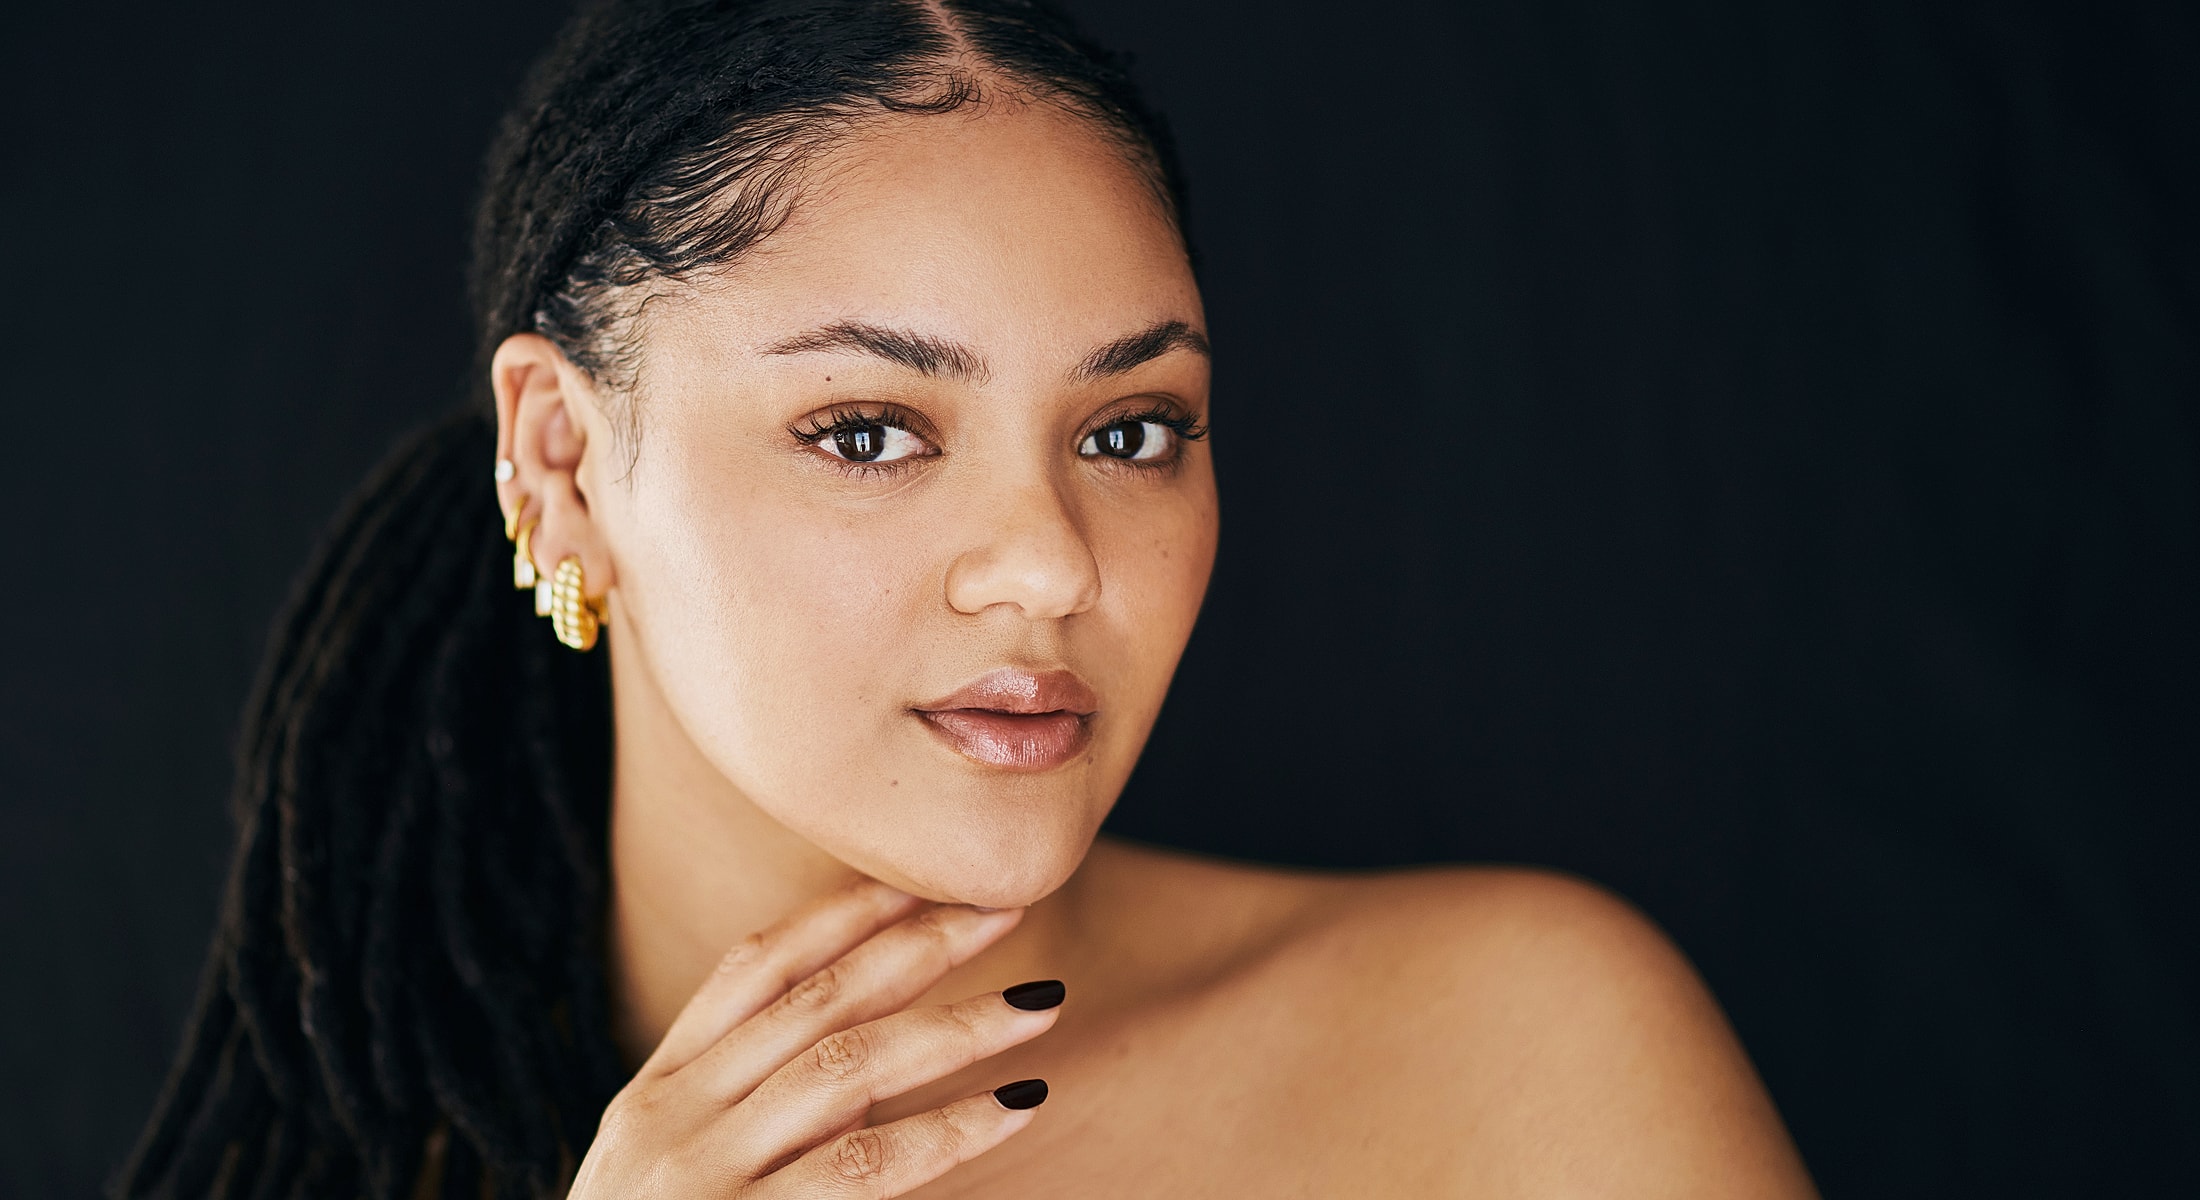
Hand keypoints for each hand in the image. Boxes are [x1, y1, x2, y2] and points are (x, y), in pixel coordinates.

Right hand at [568, 879, 1060, 1197]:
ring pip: (848, 1070)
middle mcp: (671, 1119)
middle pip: (816, 1001)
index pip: (753, 967)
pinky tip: (1012, 1108)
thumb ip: (751, 1108)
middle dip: (920, 946)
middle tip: (1005, 909)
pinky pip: (863, 1168)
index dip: (842, 914)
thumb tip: (880, 1054)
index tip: (921, 881)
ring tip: (1038, 1006)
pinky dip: (947, 1131)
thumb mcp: (671, 1170)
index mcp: (654, 1091)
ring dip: (956, 1028)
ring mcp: (702, 1177)